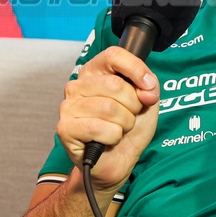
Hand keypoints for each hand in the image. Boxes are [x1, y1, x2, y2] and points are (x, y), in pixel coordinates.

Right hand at [56, 46, 159, 194]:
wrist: (118, 160)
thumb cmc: (129, 129)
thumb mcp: (147, 102)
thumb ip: (150, 86)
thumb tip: (147, 87)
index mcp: (94, 72)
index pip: (113, 55)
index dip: (136, 69)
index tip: (148, 87)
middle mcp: (77, 85)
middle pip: (115, 85)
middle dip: (133, 106)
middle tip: (129, 116)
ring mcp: (68, 106)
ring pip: (109, 108)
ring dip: (124, 124)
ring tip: (118, 129)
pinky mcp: (65, 128)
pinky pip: (100, 128)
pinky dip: (113, 137)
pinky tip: (106, 140)